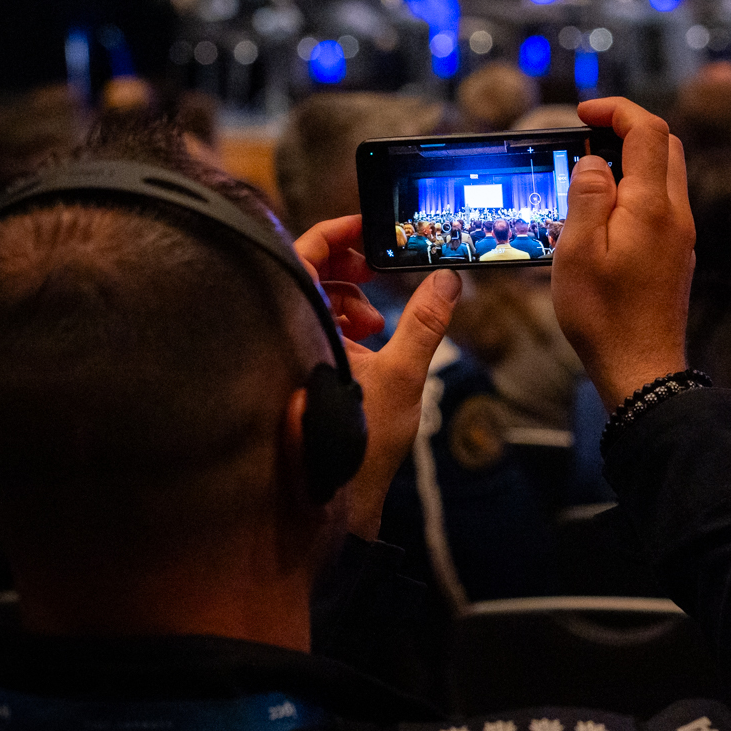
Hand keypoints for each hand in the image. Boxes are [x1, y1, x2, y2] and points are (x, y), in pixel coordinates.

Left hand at [293, 217, 461, 537]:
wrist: (338, 502)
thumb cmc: (359, 444)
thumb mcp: (404, 374)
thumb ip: (426, 321)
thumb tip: (447, 280)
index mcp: (298, 325)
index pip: (304, 253)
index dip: (335, 233)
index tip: (368, 228)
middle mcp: (283, 335)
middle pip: (307, 273)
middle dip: (347, 268)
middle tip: (378, 270)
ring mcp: (287, 354)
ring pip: (311, 303)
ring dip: (347, 300)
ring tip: (377, 318)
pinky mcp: (296, 373)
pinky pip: (313, 329)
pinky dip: (342, 327)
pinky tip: (369, 344)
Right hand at [551, 98, 694, 409]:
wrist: (641, 367)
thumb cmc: (604, 315)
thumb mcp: (578, 252)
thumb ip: (587, 196)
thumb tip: (595, 162)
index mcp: (652, 206)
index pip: (648, 131)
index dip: (616, 111)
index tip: (583, 113)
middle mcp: (676, 214)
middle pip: (665, 145)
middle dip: (628, 128)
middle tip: (587, 135)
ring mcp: (680, 234)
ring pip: (666, 174)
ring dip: (632, 159)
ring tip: (588, 172)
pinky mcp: (676, 253)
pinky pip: (661, 203)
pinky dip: (636, 188)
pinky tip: (604, 211)